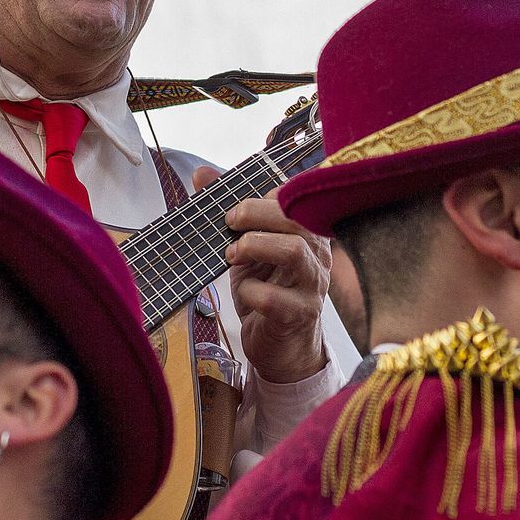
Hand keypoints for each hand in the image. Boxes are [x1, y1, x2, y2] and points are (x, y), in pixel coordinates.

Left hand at [196, 168, 330, 383]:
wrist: (280, 346)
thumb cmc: (266, 291)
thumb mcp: (246, 248)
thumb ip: (230, 212)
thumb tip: (202, 173)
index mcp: (307, 233)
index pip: (296, 198)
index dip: (264, 195)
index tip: (234, 206)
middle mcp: (317, 255)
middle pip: (296, 219)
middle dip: (255, 213)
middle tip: (230, 224)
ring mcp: (312, 286)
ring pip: (295, 251)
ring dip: (255, 246)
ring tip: (233, 255)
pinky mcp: (298, 315)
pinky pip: (275, 299)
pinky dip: (251, 291)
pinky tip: (244, 293)